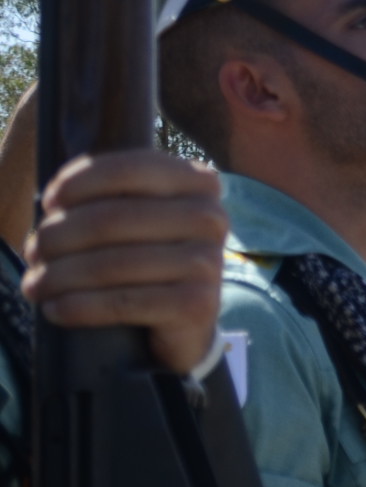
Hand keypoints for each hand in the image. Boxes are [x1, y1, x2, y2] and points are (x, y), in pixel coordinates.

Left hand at [21, 151, 227, 371]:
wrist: (185, 317)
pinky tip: (56, 309)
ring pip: (113, 264)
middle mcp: (211, 218)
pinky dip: (81, 307)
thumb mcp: (139, 212)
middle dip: (58, 237)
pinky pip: (125, 302)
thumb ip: (114, 190)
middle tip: (33, 253)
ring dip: (61, 276)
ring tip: (36, 285)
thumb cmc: (147, 255)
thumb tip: (54, 198)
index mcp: (198, 183)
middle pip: (113, 219)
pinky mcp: (198, 305)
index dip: (78, 183)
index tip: (49, 203)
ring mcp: (209, 263)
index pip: (129, 170)